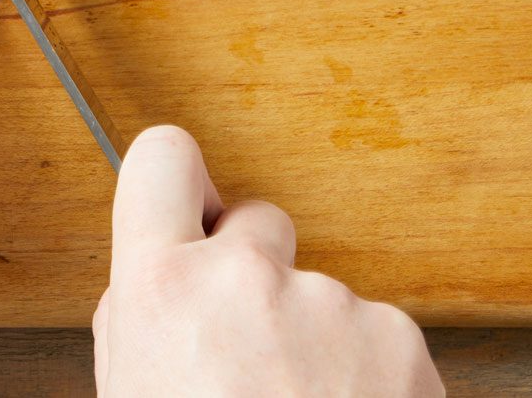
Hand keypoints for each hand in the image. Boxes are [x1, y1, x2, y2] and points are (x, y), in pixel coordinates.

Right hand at [95, 127, 442, 397]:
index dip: (177, 185)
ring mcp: (334, 305)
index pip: (163, 157)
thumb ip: (142, 323)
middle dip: (257, 277)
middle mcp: (248, 278)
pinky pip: (377, 339)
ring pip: (323, 296)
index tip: (191, 212)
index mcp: (161, 288)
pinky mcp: (403, 342)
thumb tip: (167, 282)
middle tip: (252, 357)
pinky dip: (368, 380)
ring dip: (317, 343)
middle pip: (257, 223)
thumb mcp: (127, 397)